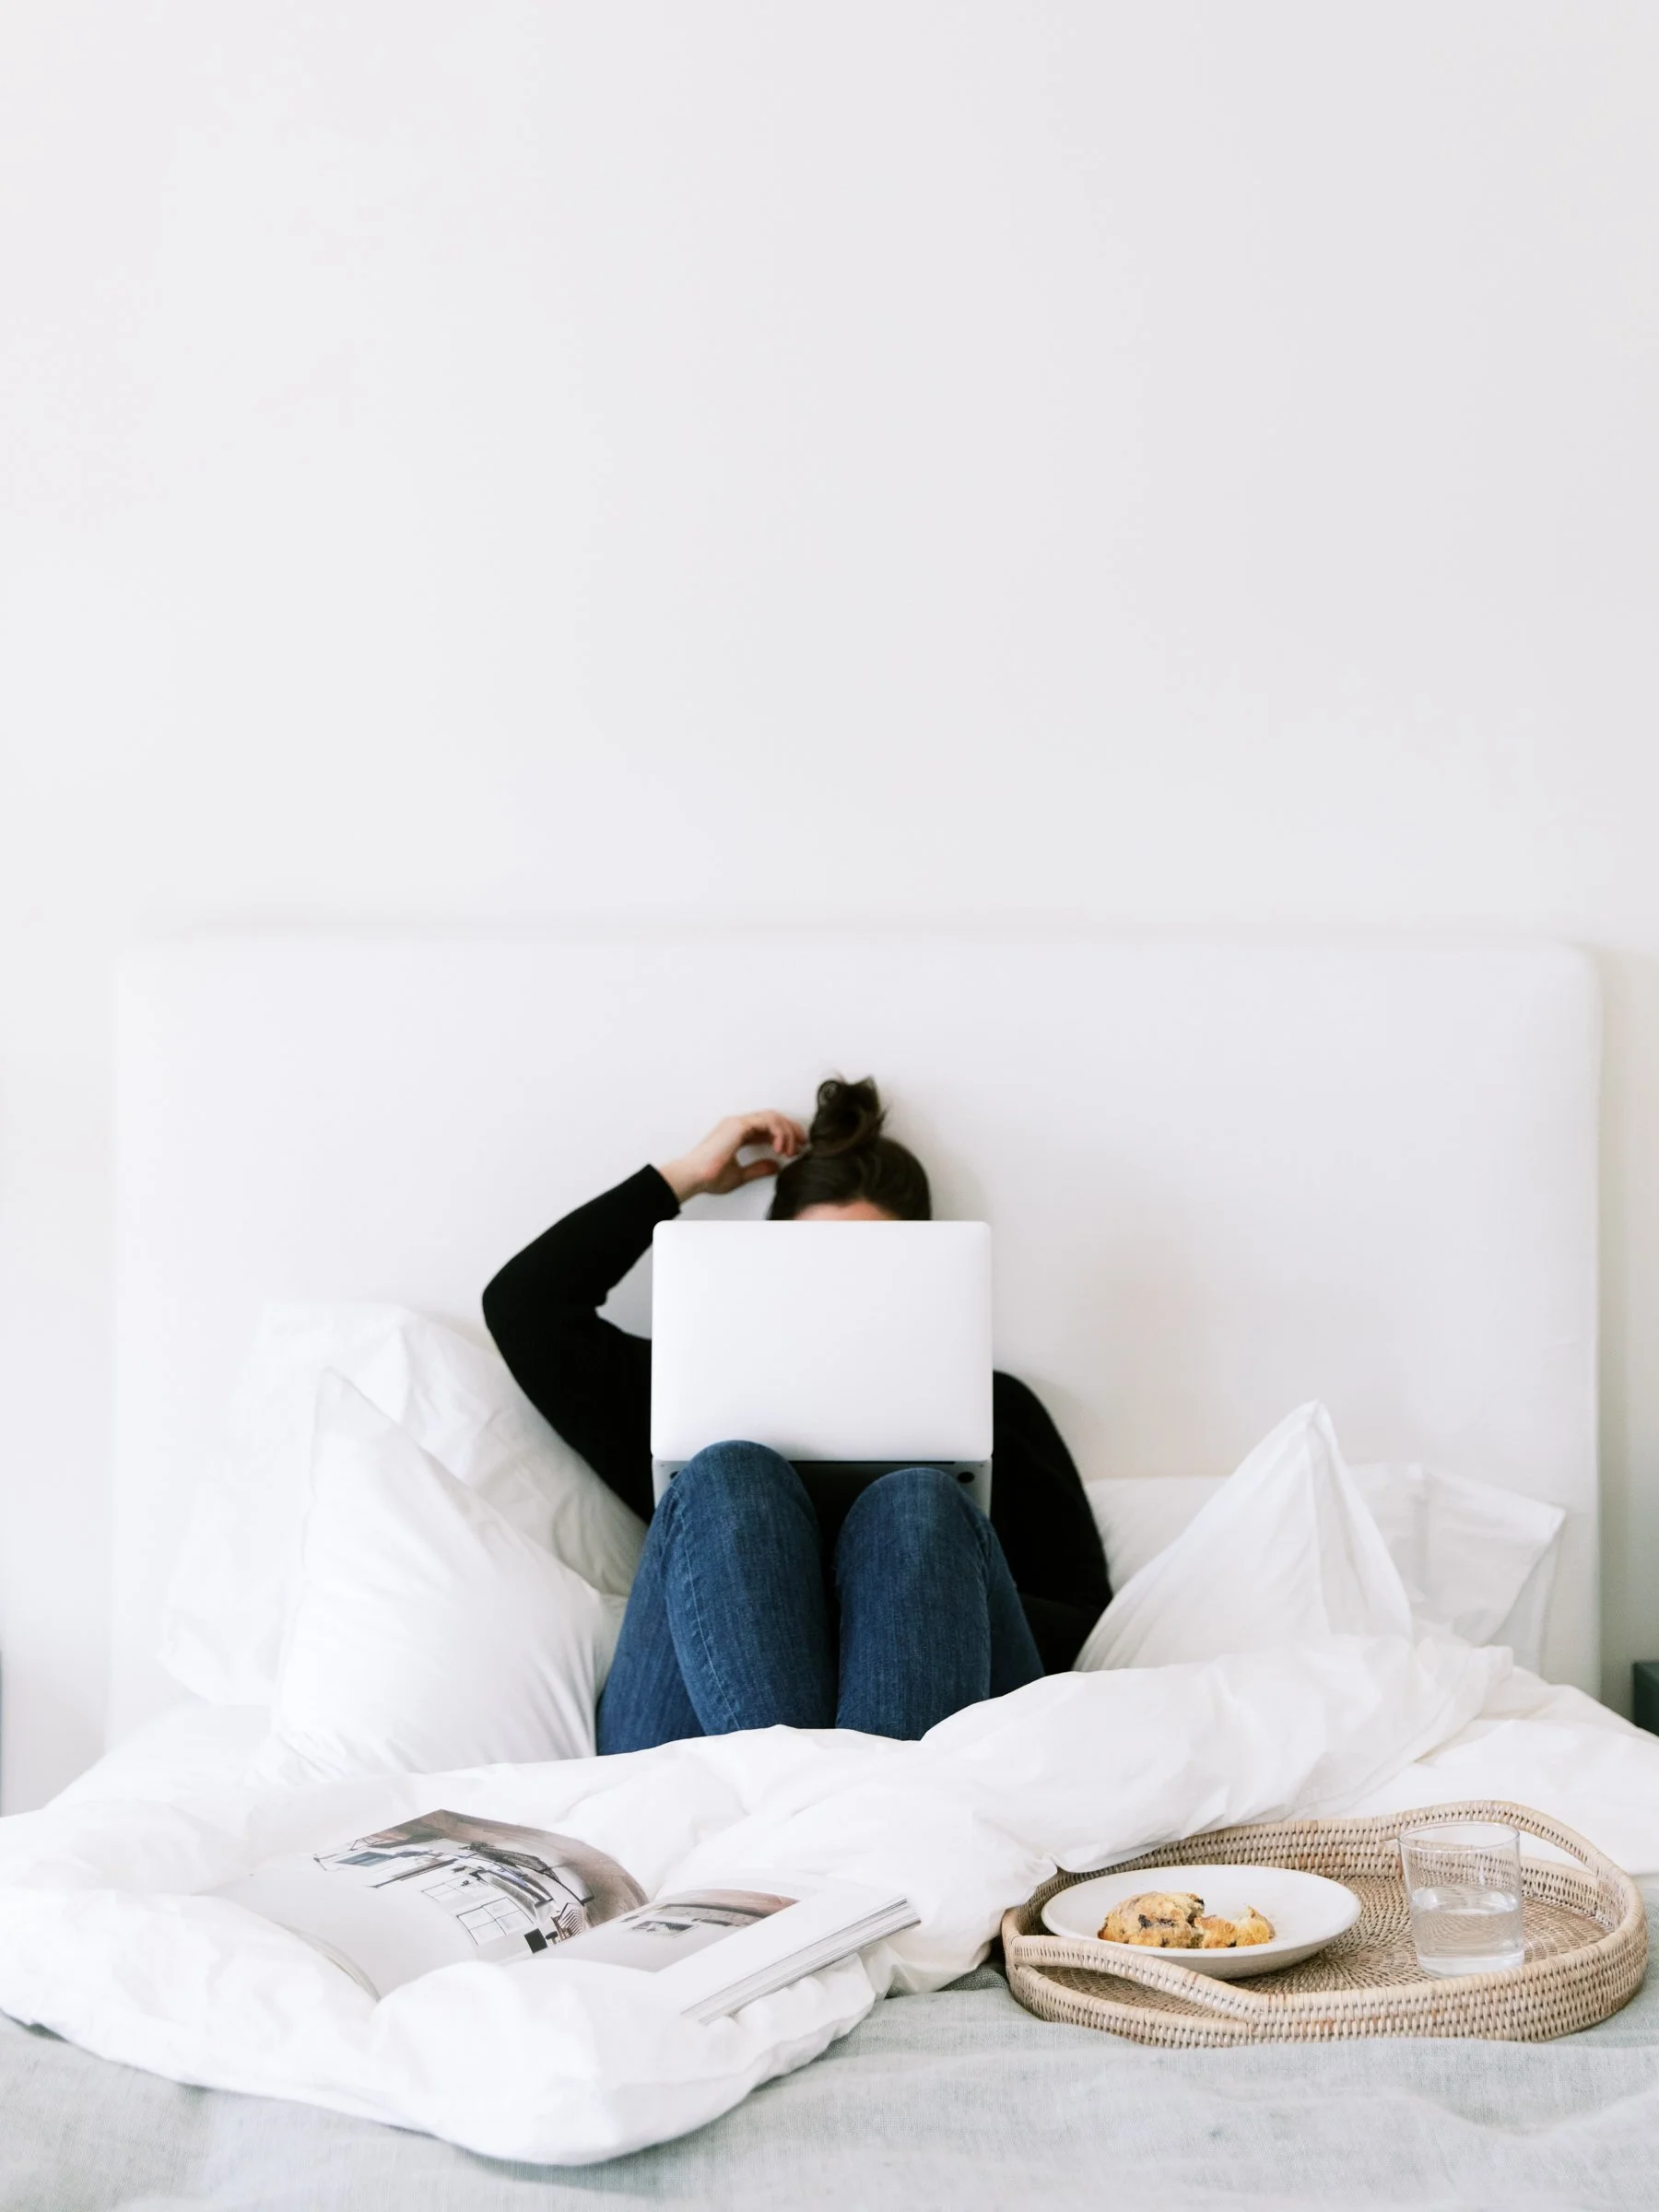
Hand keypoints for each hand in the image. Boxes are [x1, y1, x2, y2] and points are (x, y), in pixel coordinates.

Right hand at [657, 1111, 807, 1202]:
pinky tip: (780, 1147)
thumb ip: (758, 1169)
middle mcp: (738, 1125)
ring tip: (790, 1150)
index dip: (784, 1135)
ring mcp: (738, 1123)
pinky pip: (767, 1121)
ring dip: (786, 1132)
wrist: (694, 1177)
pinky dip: (778, 1132)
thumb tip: (776, 1166)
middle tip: (803, 1143)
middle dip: (791, 1129)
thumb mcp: (740, 1175)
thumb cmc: (708, 1177)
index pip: (767, 1127)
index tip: (797, 1148)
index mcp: (737, 1134)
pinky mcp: (739, 1125)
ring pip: (773, 1117)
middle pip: (773, 1118)